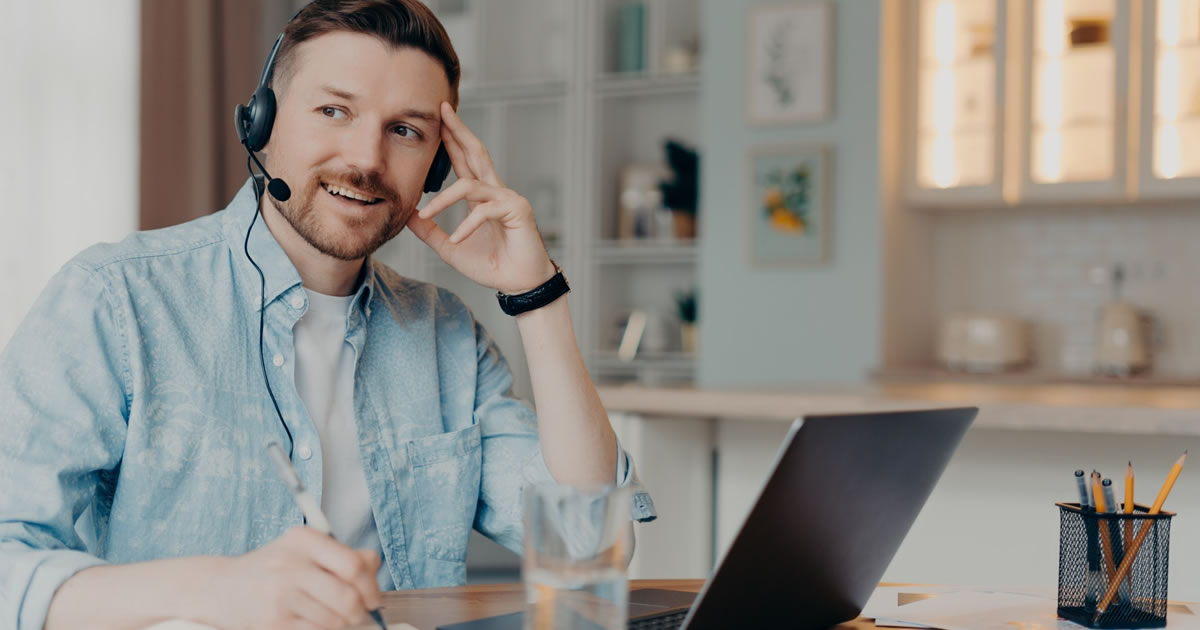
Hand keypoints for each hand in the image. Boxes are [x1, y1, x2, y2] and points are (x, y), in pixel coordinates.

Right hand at [200, 526, 382, 629]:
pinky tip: (310, 621)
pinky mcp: (272, 621)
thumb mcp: (304, 549)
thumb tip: (374, 566)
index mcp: (304, 540)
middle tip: (357, 613)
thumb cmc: (273, 568)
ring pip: (334, 620)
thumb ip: (342, 554)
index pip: (354, 565)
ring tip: (328, 614)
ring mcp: (280, 594)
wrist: (221, 587)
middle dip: (359, 611)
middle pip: (348, 597)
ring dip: (339, 623)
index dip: (371, 586)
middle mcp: (291, 564)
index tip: (372, 597)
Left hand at [407, 102, 556, 294]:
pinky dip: (467, 226)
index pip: (464, 160)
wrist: (519, 284)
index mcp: (482, 195)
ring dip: (444, 198)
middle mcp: (496, 190)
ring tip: (427, 213)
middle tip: (442, 111)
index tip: (437, 119)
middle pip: (476, 152)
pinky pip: (484, 211)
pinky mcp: (516, 210)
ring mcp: (508, 198)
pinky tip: (458, 239)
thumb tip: (409, 216)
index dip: (451, 139)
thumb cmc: (492, 265)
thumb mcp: (451, 248)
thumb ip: (430, 232)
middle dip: (458, 131)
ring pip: (471, 184)